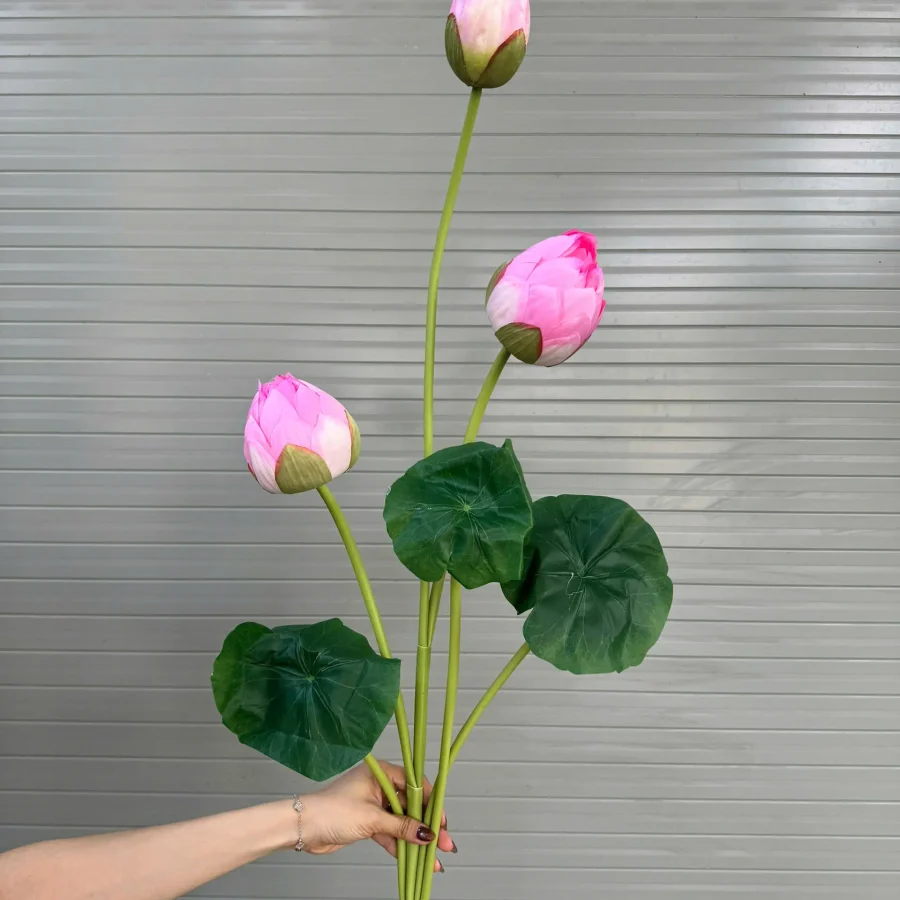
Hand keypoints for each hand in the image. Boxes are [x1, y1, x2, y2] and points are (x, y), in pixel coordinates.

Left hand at [299, 761, 454, 871]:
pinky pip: (390, 832)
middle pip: (411, 806)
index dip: (431, 804)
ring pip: (402, 822)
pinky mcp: (368, 822)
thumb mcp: (372, 818)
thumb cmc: (332, 811)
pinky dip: (400, 845)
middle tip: (443, 843)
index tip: (442, 821)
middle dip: (427, 826)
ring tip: (433, 857)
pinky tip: (414, 858)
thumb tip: (426, 833)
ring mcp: (374, 805)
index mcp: (381, 773)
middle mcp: (379, 786)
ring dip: (416, 840)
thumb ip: (401, 826)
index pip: (415, 785)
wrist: (303, 828)